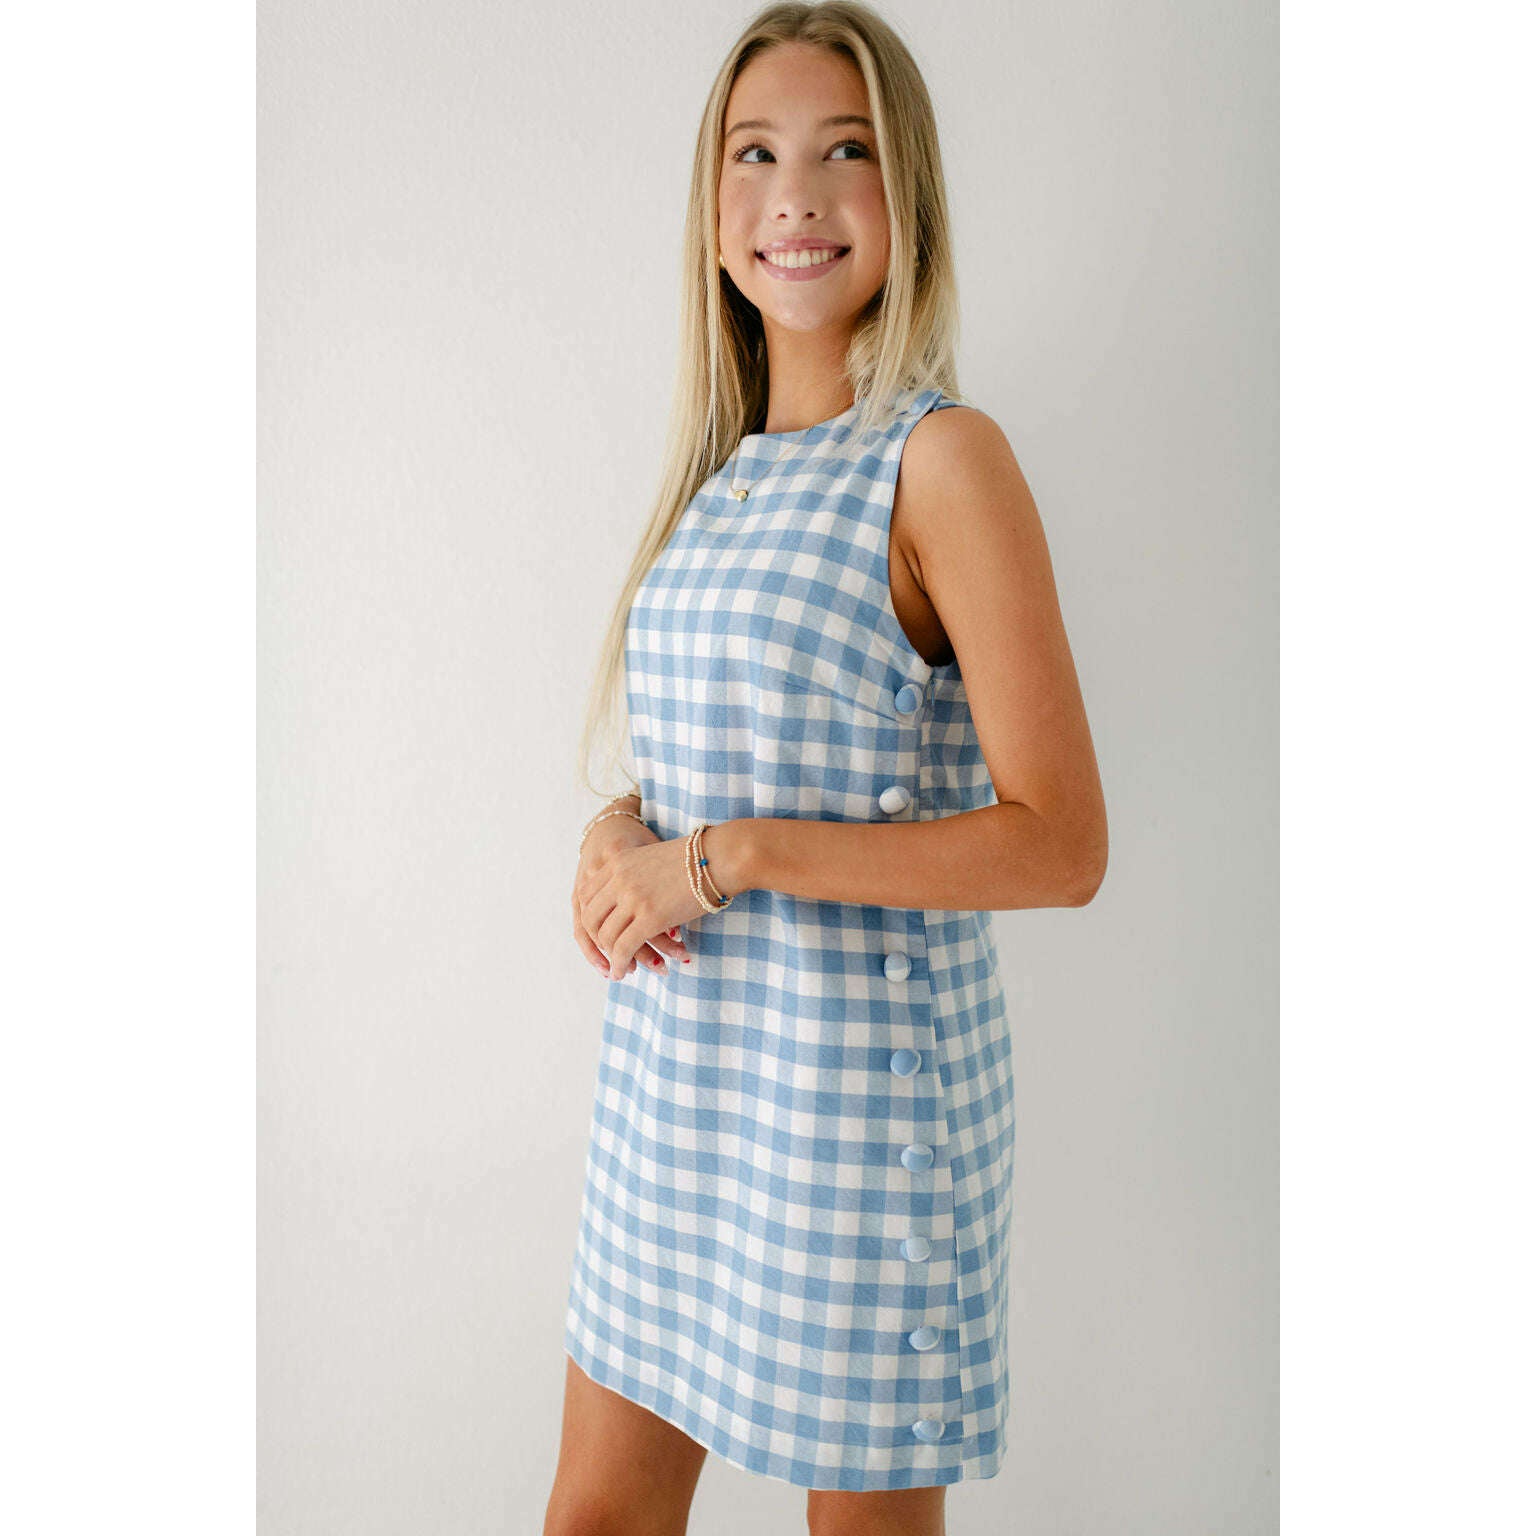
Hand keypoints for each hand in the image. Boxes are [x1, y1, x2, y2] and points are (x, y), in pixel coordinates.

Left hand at [572, 813, 692, 979]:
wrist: (718, 858)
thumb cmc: (694, 859)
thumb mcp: (651, 858)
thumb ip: (632, 874)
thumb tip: (628, 900)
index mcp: (617, 862)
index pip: (587, 896)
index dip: (592, 918)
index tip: (602, 932)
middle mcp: (619, 879)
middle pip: (591, 917)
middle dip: (598, 940)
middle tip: (609, 954)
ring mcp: (633, 898)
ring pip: (606, 936)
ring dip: (610, 957)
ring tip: (619, 969)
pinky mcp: (650, 918)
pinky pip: (624, 948)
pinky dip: (620, 964)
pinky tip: (623, 972)